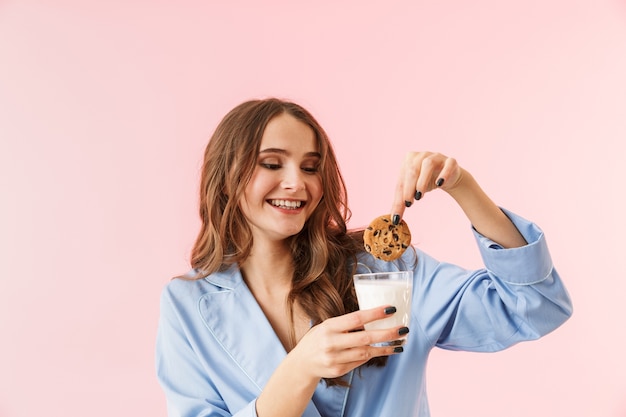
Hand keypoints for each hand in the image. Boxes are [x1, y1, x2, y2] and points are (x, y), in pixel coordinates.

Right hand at [289, 306, 406, 379]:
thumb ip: (345, 324)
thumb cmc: (317, 339)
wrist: (301, 364)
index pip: (356, 318)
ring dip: (385, 348)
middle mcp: (331, 343)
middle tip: (403, 329)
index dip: (375, 314)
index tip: (391, 309)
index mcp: (329, 327)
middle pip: (365, 338)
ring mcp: (335, 358)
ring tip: (399, 342)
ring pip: (366, 352)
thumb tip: (372, 318)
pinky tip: (382, 350)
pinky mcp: (339, 370)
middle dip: (387, 333)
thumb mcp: (326, 326)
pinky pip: (360, 361)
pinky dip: (372, 355)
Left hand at [390, 151, 462, 220]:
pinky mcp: (451, 161)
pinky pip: (448, 165)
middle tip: (408, 203)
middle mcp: (421, 156)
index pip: (401, 181)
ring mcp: (436, 156)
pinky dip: (444, 174)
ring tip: (420, 195)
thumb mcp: (412, 191)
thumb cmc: (426, 181)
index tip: (397, 213)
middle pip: (412, 171)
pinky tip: (439, 184)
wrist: (448, 176)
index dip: (399, 197)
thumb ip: (402, 202)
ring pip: (427, 165)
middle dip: (409, 188)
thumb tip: (394, 219)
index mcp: (408, 161)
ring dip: (422, 180)